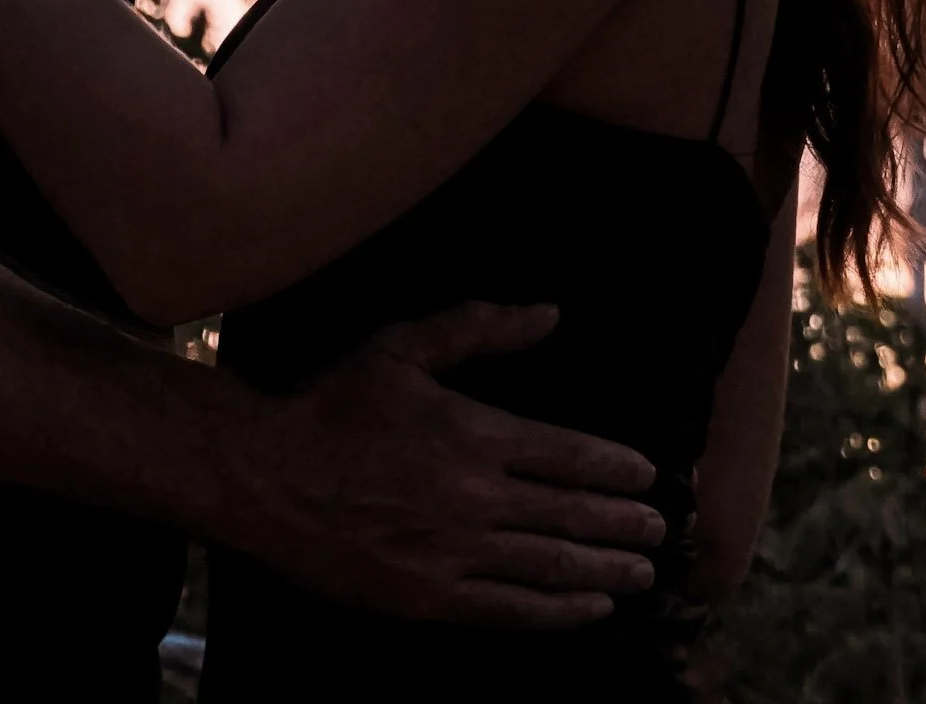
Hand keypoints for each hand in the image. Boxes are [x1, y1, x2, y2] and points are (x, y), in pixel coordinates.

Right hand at [230, 302, 663, 627]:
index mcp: (473, 433)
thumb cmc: (332, 404)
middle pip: (570, 514)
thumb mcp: (402, 347)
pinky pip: (511, 611)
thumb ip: (478, 326)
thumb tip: (549, 313)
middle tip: (659, 530)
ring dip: (604, 569)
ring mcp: (454, 553)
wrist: (265, 477)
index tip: (647, 475)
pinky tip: (590, 609)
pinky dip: (559, 612)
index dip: (614, 467)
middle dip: (623, 522)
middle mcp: (474, 496)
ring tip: (640, 572)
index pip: (567, 454)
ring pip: (550, 565)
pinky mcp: (429, 598)